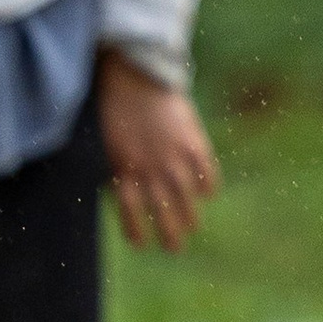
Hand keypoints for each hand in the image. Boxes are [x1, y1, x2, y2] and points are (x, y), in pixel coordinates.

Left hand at [96, 50, 220, 252]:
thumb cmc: (120, 105)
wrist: (137, 73)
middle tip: (175, 248)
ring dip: (191, 217)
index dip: (136, 231)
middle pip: (163, 213)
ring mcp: (173, 157)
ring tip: (194, 226)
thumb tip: (127, 190)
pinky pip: (206, 173)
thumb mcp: (114, 141)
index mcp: (126, 169)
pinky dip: (208, 185)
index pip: (131, 213)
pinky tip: (208, 192)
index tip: (141, 244)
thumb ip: (124, 167)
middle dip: (170, 235)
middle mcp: (150, 170)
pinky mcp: (192, 142)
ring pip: (186, 199)